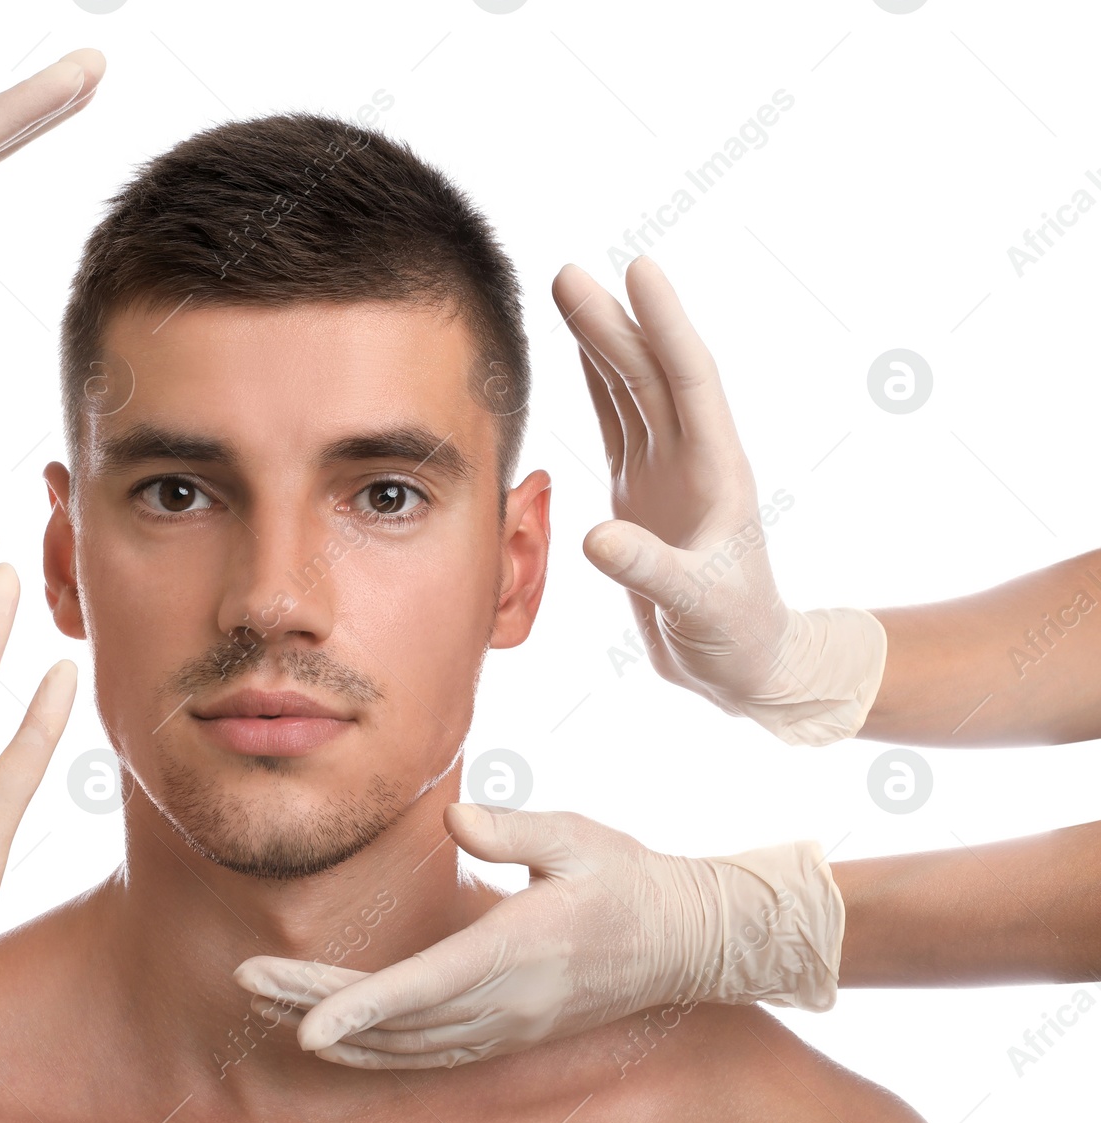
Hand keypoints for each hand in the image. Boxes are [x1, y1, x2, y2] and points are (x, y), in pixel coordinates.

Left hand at [234, 804, 841, 1069]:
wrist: (687, 941)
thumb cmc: (628, 878)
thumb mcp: (580, 837)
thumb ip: (515, 829)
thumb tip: (456, 819)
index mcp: (519, 950)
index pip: (426, 988)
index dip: (362, 1010)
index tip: (305, 1027)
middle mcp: (507, 1002)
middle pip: (397, 1020)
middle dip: (316, 1005)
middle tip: (248, 980)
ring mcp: (508, 1026)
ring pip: (406, 1046)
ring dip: (337, 1029)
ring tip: (270, 999)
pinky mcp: (508, 1032)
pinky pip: (428, 1052)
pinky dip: (376, 1047)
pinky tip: (337, 1035)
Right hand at [553, 256, 884, 744]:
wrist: (743, 665)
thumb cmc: (734, 638)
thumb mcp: (698, 607)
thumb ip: (651, 571)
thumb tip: (596, 538)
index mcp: (717, 474)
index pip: (688, 382)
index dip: (664, 325)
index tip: (638, 270)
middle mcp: (693, 460)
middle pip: (648, 376)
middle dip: (611, 323)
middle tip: (567, 273)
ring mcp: (666, 472)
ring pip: (630, 391)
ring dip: (600, 342)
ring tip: (567, 290)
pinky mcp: (641, 492)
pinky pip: (617, 423)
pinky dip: (597, 385)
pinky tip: (580, 352)